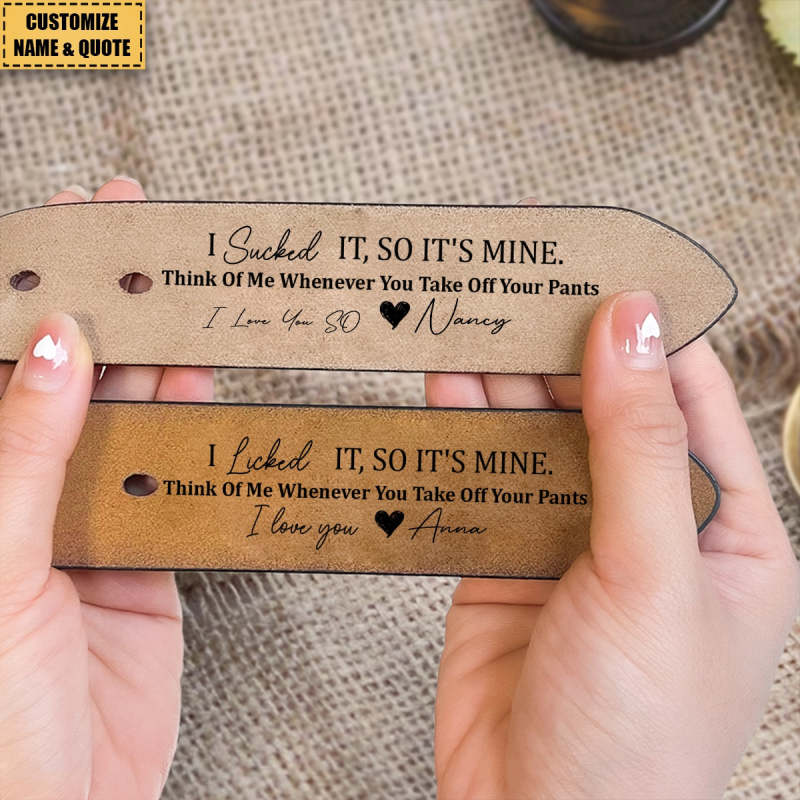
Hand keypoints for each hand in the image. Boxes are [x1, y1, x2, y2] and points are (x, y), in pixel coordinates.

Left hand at [0, 178, 213, 798]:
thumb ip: (26, 451)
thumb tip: (58, 348)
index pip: (0, 365)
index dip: (25, 291)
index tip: (62, 229)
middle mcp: (18, 496)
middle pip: (63, 378)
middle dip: (98, 306)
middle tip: (136, 242)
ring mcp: (83, 524)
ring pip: (123, 420)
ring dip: (153, 361)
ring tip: (181, 299)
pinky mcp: (145, 559)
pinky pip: (173, 478)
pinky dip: (192, 431)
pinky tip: (202, 387)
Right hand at [430, 290, 798, 798]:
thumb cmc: (636, 733)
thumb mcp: (655, 575)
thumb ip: (639, 445)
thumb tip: (633, 322)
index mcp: (723, 526)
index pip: (688, 392)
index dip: (650, 322)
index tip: (603, 258)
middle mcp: (645, 523)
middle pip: (602, 403)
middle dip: (561, 341)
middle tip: (518, 276)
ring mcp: (569, 538)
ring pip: (534, 434)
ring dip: (504, 379)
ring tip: (472, 315)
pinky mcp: (504, 557)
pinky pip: (482, 475)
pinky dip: (460, 429)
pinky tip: (442, 384)